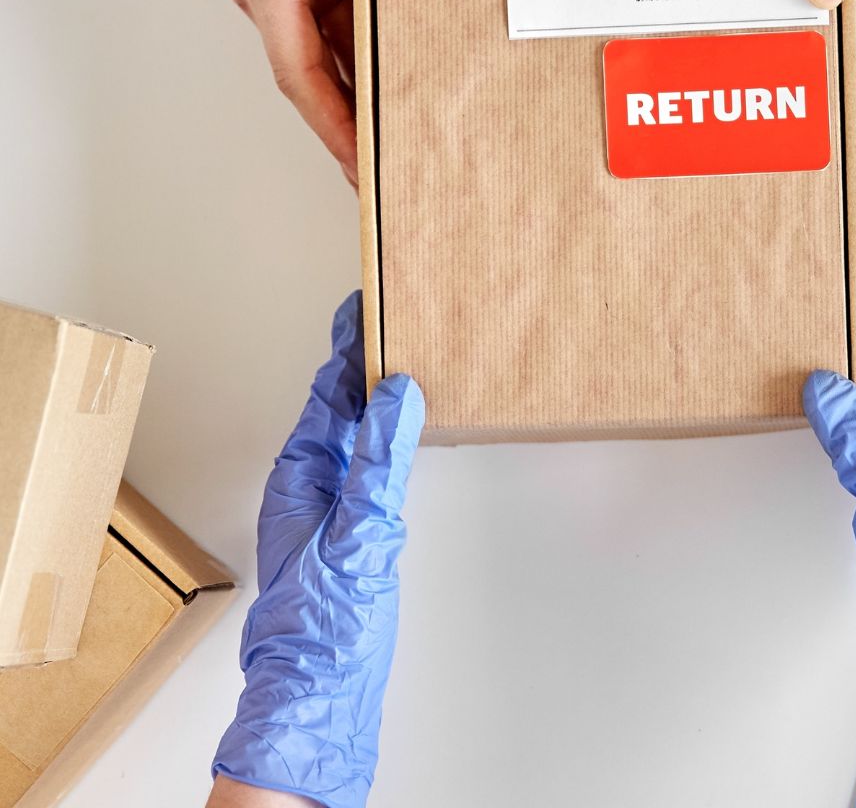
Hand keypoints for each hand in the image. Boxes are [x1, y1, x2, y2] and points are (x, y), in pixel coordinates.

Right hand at [207, 0, 412, 185]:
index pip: (297, 69)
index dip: (331, 121)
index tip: (359, 163)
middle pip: (310, 75)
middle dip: (346, 126)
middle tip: (386, 170)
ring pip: (325, 53)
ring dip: (358, 93)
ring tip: (401, 134)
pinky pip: (339, 22)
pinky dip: (365, 51)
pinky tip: (399, 66)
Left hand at [210, 292, 424, 807]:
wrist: (317, 700)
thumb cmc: (321, 628)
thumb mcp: (357, 534)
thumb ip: (378, 462)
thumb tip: (398, 391)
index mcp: (301, 472)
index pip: (328, 389)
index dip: (349, 343)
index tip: (366, 302)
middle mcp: (311, 482)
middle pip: (340, 403)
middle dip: (364, 357)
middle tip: (393, 315)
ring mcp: (331, 505)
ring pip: (357, 432)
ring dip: (377, 393)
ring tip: (404, 357)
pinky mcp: (352, 528)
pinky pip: (372, 462)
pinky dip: (389, 435)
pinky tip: (406, 431)